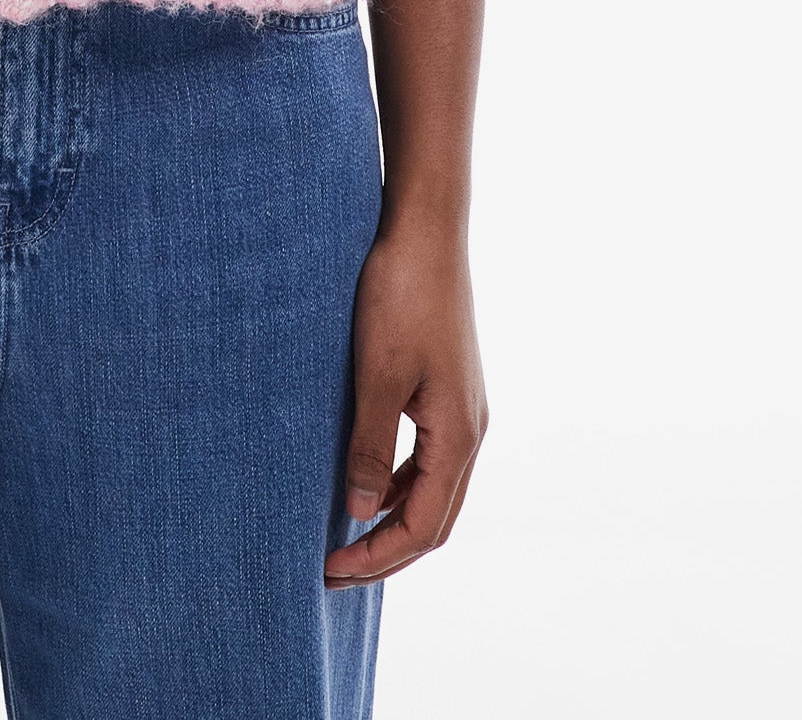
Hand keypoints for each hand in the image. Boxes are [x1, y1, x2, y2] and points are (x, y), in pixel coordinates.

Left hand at [325, 218, 487, 587]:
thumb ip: (368, 447)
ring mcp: (464, 408)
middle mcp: (470, 429)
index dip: (379, 556)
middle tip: (333, 571)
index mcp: (459, 434)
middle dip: (387, 551)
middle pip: (435, 518)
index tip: (330, 571)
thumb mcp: (377, 375)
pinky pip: (428, 456)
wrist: (427, 230)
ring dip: (393, 518)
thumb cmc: (401, 295)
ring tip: (344, 537)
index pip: (424, 526)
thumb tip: (357, 513)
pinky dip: (398, 482)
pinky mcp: (449, 387)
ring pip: (433, 489)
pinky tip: (363, 481)